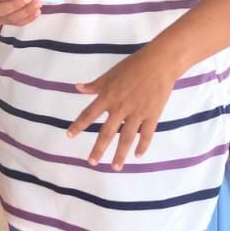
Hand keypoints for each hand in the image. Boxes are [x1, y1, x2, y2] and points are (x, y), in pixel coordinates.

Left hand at [67, 48, 181, 169]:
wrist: (160, 63)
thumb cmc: (133, 66)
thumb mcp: (111, 74)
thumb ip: (95, 85)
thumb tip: (77, 88)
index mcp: (108, 96)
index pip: (89, 114)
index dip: (78, 125)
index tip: (69, 136)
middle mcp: (120, 107)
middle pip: (107, 132)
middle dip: (99, 148)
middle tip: (92, 162)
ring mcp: (137, 113)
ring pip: (127, 138)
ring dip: (120, 154)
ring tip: (115, 167)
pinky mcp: (153, 115)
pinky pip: (147, 134)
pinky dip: (143, 145)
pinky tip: (138, 155)